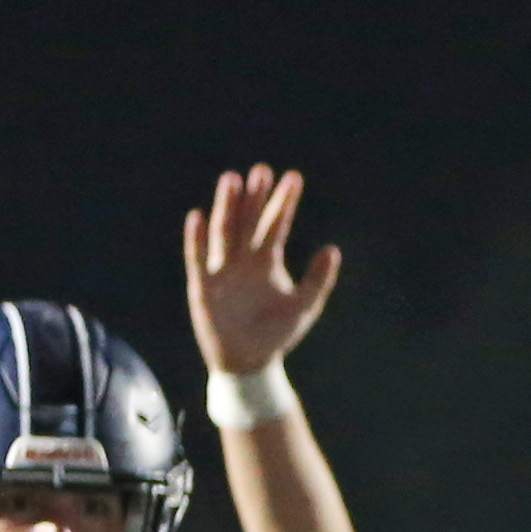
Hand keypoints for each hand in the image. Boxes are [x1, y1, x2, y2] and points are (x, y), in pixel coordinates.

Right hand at [186, 165, 341, 378]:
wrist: (249, 361)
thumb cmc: (276, 334)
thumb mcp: (304, 306)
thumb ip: (318, 279)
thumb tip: (333, 249)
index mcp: (267, 260)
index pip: (277, 224)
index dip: (284, 202)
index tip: (293, 178)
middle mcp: (244, 259)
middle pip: (249, 220)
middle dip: (255, 197)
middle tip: (262, 170)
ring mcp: (223, 269)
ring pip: (224, 231)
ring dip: (228, 206)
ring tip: (232, 180)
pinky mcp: (203, 285)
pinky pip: (199, 258)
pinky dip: (197, 240)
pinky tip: (198, 217)